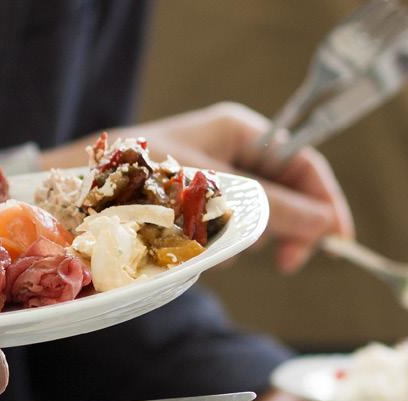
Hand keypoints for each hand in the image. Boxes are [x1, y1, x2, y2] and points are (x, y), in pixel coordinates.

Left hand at [40, 102, 354, 273]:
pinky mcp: (193, 202)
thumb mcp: (213, 198)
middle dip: (292, 225)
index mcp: (238, 130)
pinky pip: (231, 223)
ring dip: (257, 237)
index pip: (304, 160)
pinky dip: (230, 242)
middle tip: (288, 263)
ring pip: (260, 210)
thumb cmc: (133, 186)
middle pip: (287, 187)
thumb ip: (274, 210)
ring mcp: (211, 175)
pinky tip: (210, 253)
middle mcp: (228, 148)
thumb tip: (326, 224)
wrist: (68, 198)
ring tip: (231, 253)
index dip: (327, 201)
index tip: (339, 241)